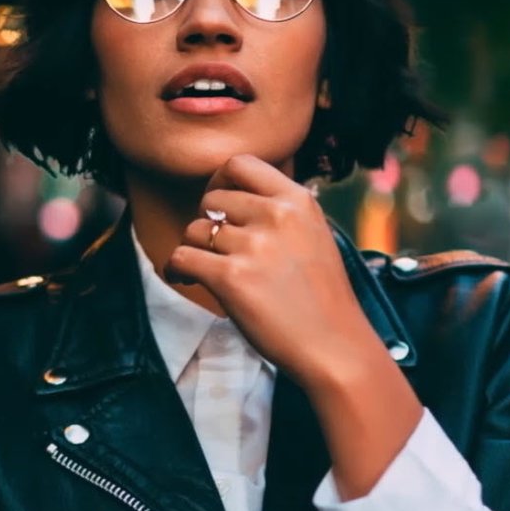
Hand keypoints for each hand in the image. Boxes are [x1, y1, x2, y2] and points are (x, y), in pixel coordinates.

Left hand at [163, 154, 384, 387]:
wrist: (334, 346)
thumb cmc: (323, 299)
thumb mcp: (315, 235)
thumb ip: (283, 213)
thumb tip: (237, 197)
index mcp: (298, 200)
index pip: (241, 164)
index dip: (220, 180)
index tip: (218, 204)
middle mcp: (276, 215)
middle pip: (212, 198)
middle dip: (207, 221)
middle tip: (214, 248)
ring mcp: (253, 245)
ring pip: (194, 229)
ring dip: (193, 248)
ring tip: (202, 269)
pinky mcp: (231, 277)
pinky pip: (181, 257)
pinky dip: (175, 269)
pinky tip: (184, 279)